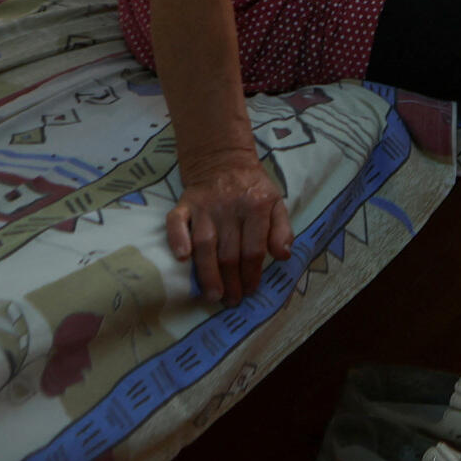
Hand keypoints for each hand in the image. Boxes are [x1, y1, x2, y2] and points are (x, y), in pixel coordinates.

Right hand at [167, 149, 292, 305]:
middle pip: (229, 252)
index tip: (250, 291)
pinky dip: (177, 239)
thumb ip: (282, 230)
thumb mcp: (276, 203)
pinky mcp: (184, 203)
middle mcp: (230, 207)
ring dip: (207, 272)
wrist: (224, 159)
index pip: (254, 249)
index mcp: (257, 207)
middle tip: (230, 301)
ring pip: (205, 244)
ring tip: (212, 295)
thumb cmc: (252, 188)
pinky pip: (176, 222)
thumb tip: (283, 256)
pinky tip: (181, 258)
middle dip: (231, 281)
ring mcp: (205, 206)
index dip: (252, 273)